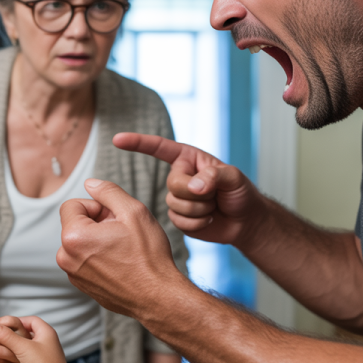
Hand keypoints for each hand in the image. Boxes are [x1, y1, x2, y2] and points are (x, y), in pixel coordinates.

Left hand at [57, 179, 186, 318]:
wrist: (158, 297)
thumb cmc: (148, 255)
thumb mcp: (133, 212)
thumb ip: (108, 192)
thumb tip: (90, 183)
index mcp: (73, 236)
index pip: (72, 205)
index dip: (96, 206)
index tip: (115, 218)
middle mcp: (66, 257)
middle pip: (76, 223)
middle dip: (97, 223)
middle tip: (123, 233)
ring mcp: (73, 274)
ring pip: (81, 242)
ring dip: (98, 240)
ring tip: (123, 249)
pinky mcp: (82, 286)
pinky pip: (85, 260)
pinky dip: (98, 257)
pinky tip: (121, 264)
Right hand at [113, 133, 260, 246]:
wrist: (245, 221)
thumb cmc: (241, 193)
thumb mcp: (234, 177)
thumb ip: (214, 176)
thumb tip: (194, 187)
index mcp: (188, 159)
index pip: (159, 147)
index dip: (138, 143)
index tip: (117, 139)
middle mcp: (179, 176)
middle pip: (173, 184)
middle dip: (196, 193)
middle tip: (215, 195)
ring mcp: (176, 198)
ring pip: (175, 205)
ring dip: (200, 209)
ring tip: (214, 206)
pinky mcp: (178, 218)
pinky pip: (179, 222)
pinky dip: (198, 223)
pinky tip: (208, 219)